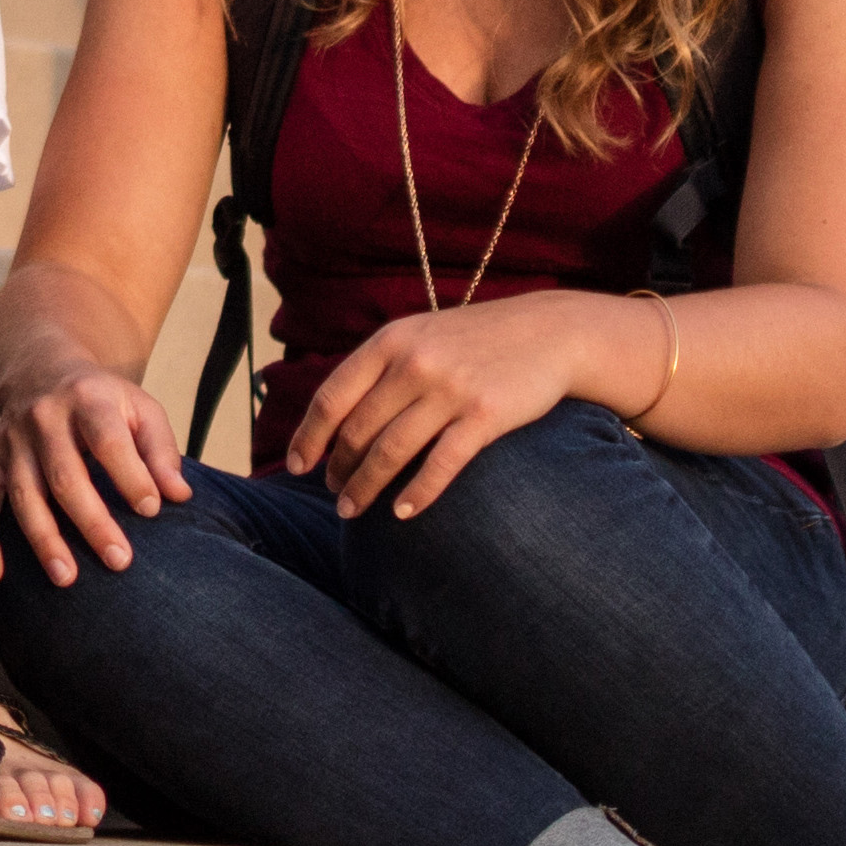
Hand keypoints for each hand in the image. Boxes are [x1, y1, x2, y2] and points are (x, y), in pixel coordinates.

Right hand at [0, 363, 188, 587]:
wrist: (41, 370)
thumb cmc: (101, 401)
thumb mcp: (139, 408)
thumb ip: (161, 450)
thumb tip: (178, 495)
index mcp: (87, 399)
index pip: (108, 441)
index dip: (130, 477)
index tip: (152, 511)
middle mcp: (43, 417)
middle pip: (64, 475)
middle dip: (91, 522)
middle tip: (119, 561)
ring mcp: (11, 440)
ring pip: (24, 494)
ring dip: (43, 539)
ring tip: (66, 578)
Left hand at [288, 296, 586, 520]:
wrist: (547, 332)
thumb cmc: (473, 341)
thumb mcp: (417, 336)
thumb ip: (379, 368)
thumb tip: (335, 415)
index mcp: (388, 342)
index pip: (332, 396)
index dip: (309, 435)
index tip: (298, 466)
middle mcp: (412, 364)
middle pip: (359, 430)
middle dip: (340, 468)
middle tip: (334, 494)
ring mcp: (449, 390)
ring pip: (392, 450)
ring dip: (366, 486)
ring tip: (353, 509)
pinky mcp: (485, 416)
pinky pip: (442, 463)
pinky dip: (418, 492)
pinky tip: (403, 513)